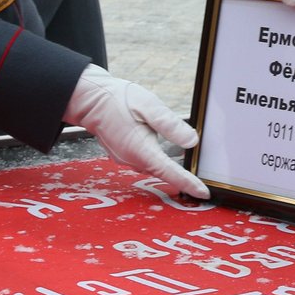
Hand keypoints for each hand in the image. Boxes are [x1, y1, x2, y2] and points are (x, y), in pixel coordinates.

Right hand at [63, 65, 209, 198]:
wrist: (90, 101)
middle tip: (203, 185)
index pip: (170, 172)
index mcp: (141, 150)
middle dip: (183, 179)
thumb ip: (170, 124)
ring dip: (172, 169)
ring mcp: (127, 159)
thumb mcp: (149, 106)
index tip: (203, 193)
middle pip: (164, 173)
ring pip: (155, 167)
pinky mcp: (125, 154)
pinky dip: (160, 161)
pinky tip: (170, 153)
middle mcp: (133, 159)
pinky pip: (147, 161)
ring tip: (191, 168)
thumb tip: (192, 141)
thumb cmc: (117, 100)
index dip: (188, 183)